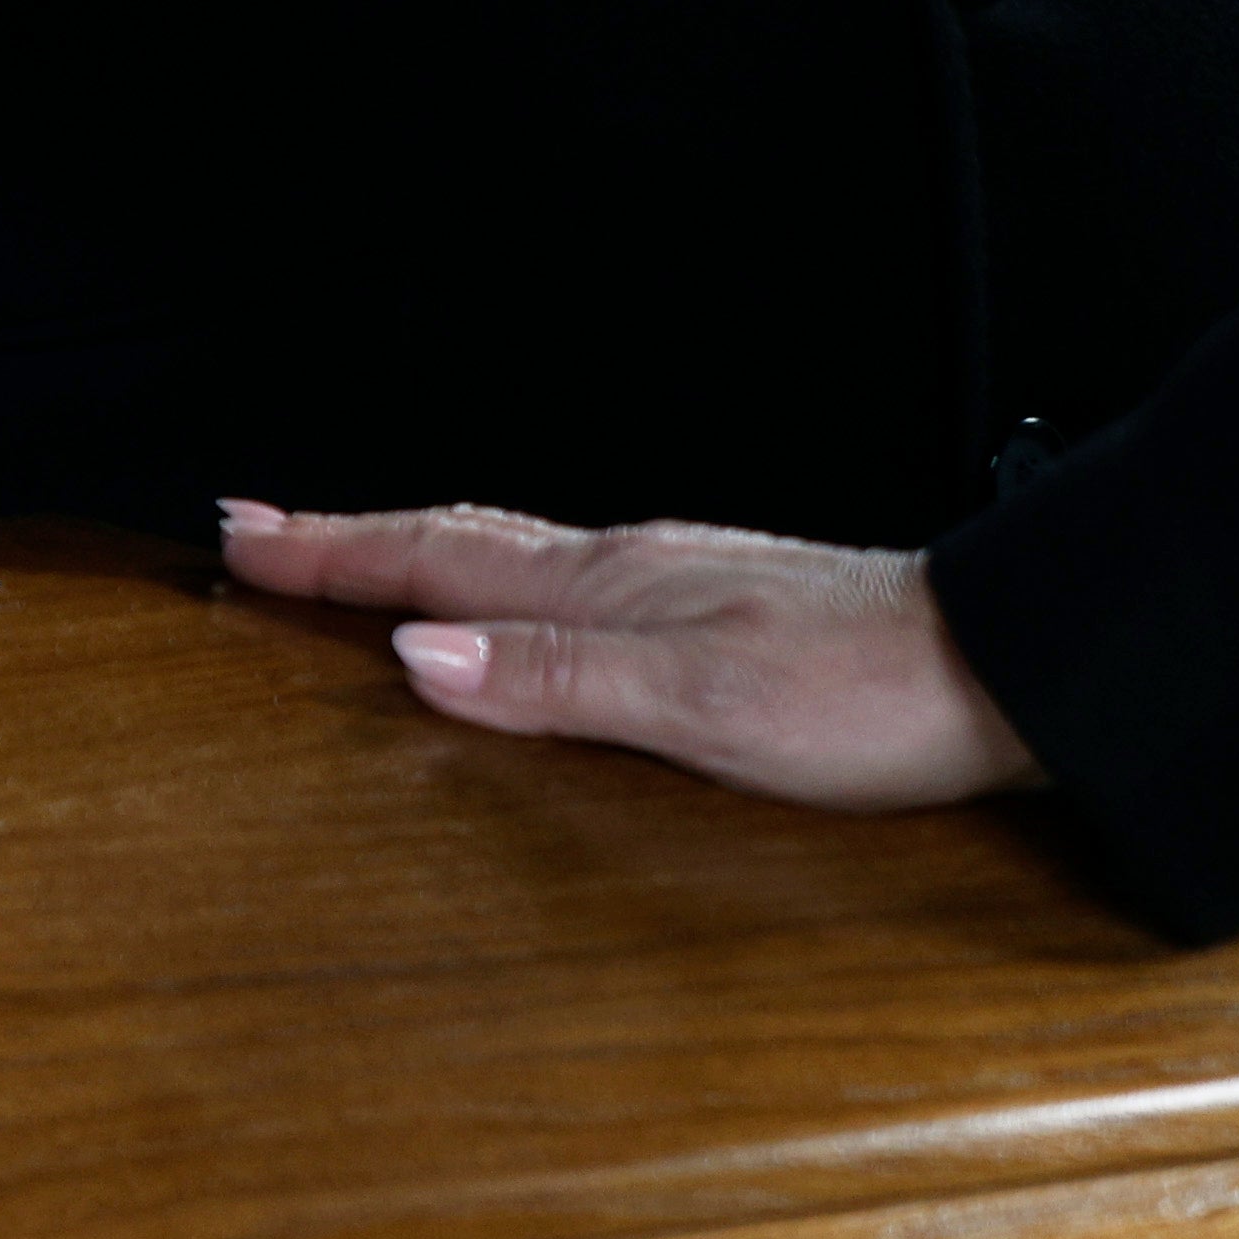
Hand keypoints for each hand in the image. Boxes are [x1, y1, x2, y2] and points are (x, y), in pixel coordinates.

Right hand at [215, 500, 1044, 810]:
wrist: (1002, 673)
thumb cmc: (866, 694)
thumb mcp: (695, 707)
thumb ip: (552, 680)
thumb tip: (411, 657)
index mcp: (610, 586)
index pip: (437, 564)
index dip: (332, 553)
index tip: (236, 533)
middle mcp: (634, 570)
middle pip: (460, 544)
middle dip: (351, 541)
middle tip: (258, 531)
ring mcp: (680, 585)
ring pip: (516, 560)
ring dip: (422, 558)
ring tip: (359, 563)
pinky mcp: (722, 616)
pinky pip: (571, 588)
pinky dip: (505, 590)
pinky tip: (525, 614)